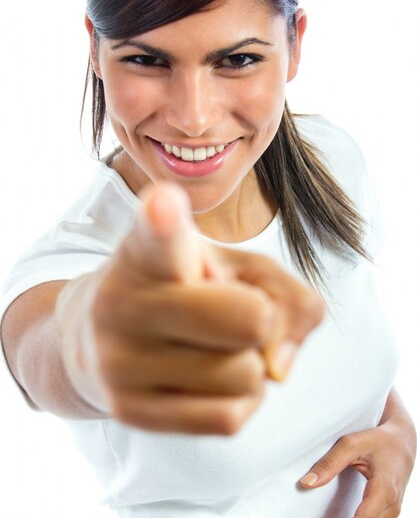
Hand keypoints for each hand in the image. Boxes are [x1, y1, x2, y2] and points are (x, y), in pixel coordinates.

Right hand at [57, 182, 322, 434]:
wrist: (104, 338)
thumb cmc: (186, 289)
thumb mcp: (238, 267)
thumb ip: (287, 294)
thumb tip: (279, 366)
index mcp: (146, 249)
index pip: (159, 235)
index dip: (164, 220)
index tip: (164, 203)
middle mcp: (122, 301)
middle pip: (250, 320)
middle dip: (262, 318)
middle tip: (236, 311)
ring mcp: (119, 361)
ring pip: (246, 375)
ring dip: (251, 365)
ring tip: (215, 346)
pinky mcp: (128, 411)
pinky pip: (229, 418)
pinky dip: (241, 401)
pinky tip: (211, 379)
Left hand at [299, 390, 415, 516]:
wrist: (402, 443)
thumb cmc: (377, 441)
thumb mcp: (351, 445)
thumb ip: (329, 464)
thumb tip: (306, 483)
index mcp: (384, 488)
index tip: (326, 517)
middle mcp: (392, 505)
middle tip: (322, 512)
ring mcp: (393, 512)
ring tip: (329, 511)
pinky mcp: (390, 513)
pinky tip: (341, 513)